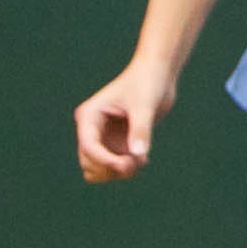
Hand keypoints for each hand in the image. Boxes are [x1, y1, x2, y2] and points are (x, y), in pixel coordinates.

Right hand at [75, 57, 176, 180]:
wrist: (158, 75)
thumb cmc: (147, 83)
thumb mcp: (144, 106)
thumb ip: (141, 130)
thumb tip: (138, 156)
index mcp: (89, 116)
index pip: (88, 147)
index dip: (105, 161)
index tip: (127, 165)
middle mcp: (92, 129)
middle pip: (89, 163)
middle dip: (111, 168)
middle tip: (136, 162)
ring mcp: (104, 137)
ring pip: (100, 168)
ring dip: (118, 172)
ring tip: (140, 161)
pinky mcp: (117, 142)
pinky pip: (114, 166)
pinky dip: (127, 169)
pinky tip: (143, 158)